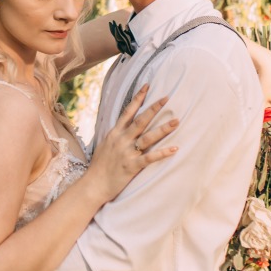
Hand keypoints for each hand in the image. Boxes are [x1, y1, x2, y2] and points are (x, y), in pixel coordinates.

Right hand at [88, 85, 178, 202]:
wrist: (94, 184)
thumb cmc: (100, 166)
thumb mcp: (105, 144)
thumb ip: (116, 134)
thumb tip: (124, 125)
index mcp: (115, 133)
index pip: (128, 112)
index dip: (138, 98)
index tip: (148, 86)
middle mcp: (121, 140)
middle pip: (140, 121)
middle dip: (154, 108)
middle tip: (167, 98)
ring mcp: (127, 153)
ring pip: (148, 137)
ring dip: (163, 129)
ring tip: (176, 121)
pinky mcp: (132, 166)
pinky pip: (150, 158)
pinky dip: (163, 153)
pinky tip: (175, 148)